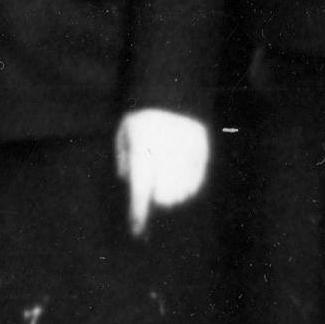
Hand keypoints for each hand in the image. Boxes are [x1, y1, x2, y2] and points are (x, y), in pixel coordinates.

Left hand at [115, 108, 209, 237]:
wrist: (173, 92)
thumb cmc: (142, 115)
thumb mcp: (123, 131)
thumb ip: (122, 157)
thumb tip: (126, 180)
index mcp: (143, 149)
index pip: (140, 189)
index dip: (138, 213)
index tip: (136, 231)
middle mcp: (167, 154)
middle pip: (165, 195)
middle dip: (157, 199)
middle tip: (153, 191)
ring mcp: (187, 154)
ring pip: (183, 191)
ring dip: (174, 194)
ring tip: (167, 180)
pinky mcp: (202, 152)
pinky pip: (197, 181)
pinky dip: (189, 185)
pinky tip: (181, 178)